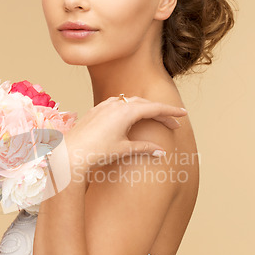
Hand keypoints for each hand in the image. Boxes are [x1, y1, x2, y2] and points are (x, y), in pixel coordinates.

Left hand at [64, 95, 187, 170]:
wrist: (70, 153)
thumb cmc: (96, 152)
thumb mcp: (124, 149)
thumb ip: (144, 147)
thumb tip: (161, 151)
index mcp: (126, 111)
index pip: (154, 108)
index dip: (170, 112)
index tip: (184, 114)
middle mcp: (115, 104)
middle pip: (144, 104)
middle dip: (160, 112)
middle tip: (173, 122)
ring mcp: (104, 106)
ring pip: (130, 101)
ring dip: (144, 108)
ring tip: (155, 117)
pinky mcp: (95, 110)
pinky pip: (117, 104)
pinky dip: (128, 107)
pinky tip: (129, 115)